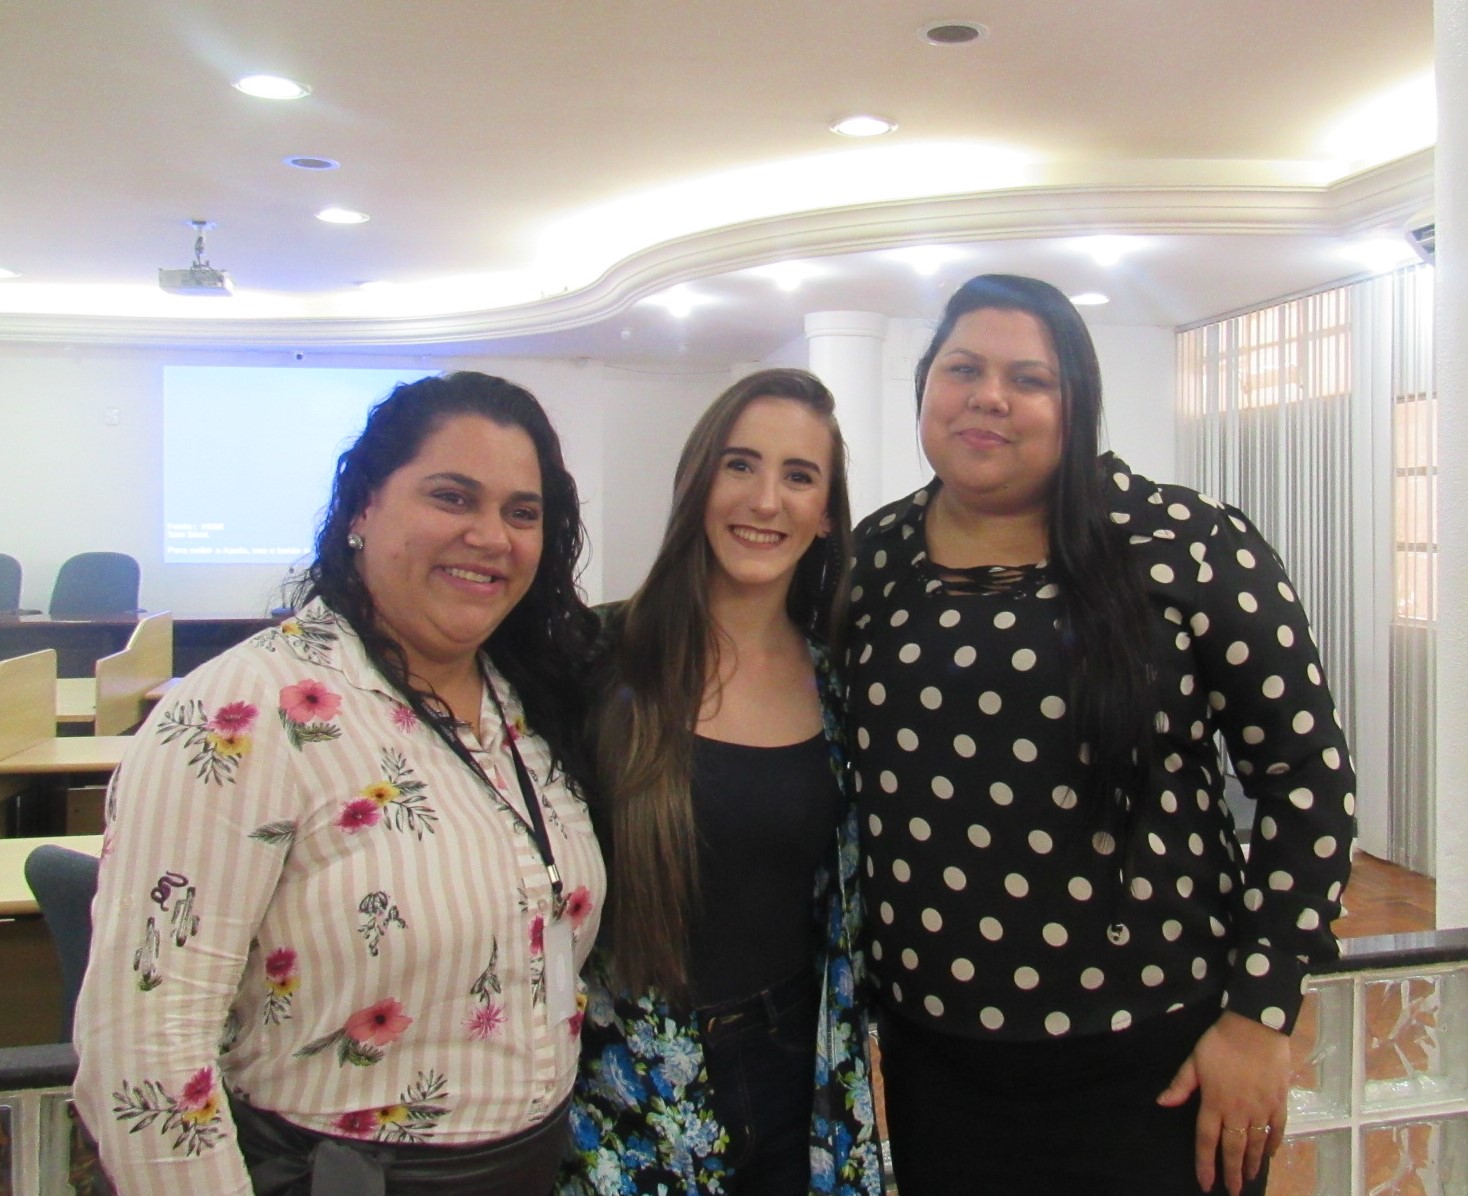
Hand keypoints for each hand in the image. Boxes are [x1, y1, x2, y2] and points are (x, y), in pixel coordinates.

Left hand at [1156, 1011, 1290, 1194]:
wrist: (1256, 1027)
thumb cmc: (1220, 1042)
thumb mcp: (1194, 1061)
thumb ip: (1180, 1085)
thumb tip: (1162, 1103)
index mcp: (1213, 1103)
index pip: (1206, 1141)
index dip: (1205, 1164)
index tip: (1205, 1183)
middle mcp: (1238, 1112)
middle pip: (1233, 1149)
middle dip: (1231, 1172)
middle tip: (1233, 1191)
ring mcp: (1261, 1109)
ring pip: (1256, 1144)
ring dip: (1251, 1163)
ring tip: (1249, 1178)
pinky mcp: (1279, 1102)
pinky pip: (1277, 1129)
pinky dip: (1274, 1144)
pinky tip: (1270, 1154)